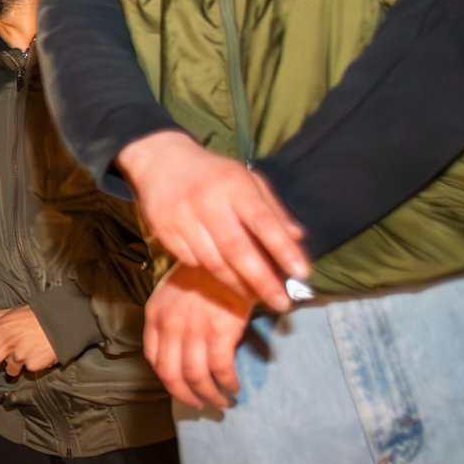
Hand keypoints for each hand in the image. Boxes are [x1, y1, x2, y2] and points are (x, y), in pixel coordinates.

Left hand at [0, 307, 58, 406]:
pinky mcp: (30, 364)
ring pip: (12, 370)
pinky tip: (41, 351)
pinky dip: (34, 363)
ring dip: (18, 364)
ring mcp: (17, 356)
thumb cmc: (37, 314)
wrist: (61, 320)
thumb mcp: (14, 311)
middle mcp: (3, 344)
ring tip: (30, 348)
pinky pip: (28, 368)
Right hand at [115, 130, 309, 310]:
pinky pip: (191, 262)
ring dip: (238, 284)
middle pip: (238, 250)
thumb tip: (298, 238)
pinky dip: (210, 272)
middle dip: (263, 281)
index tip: (302, 273)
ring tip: (256, 296)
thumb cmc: (214, 174)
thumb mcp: (248, 180)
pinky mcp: (164, 231)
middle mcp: (207, 201)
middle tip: (282, 303)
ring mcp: (182, 218)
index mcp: (234, 186)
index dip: (284, 249)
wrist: (161, 161)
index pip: (263, 222)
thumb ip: (273, 209)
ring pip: (214, 262)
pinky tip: (223, 275)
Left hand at [144, 266, 257, 410]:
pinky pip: (220, 369)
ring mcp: (194, 329)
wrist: (232, 253)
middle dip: (186, 395)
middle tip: (201, 405)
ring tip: (221, 402)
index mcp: (155, 314)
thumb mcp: (175, 292)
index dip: (167, 379)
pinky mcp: (219, 332)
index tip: (180, 389)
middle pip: (171, 374)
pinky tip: (234, 387)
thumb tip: (180, 350)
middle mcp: (170, 325)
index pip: (154, 358)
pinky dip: (227, 383)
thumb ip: (171, 319)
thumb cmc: (207, 273)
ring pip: (195, 376)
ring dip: (210, 395)